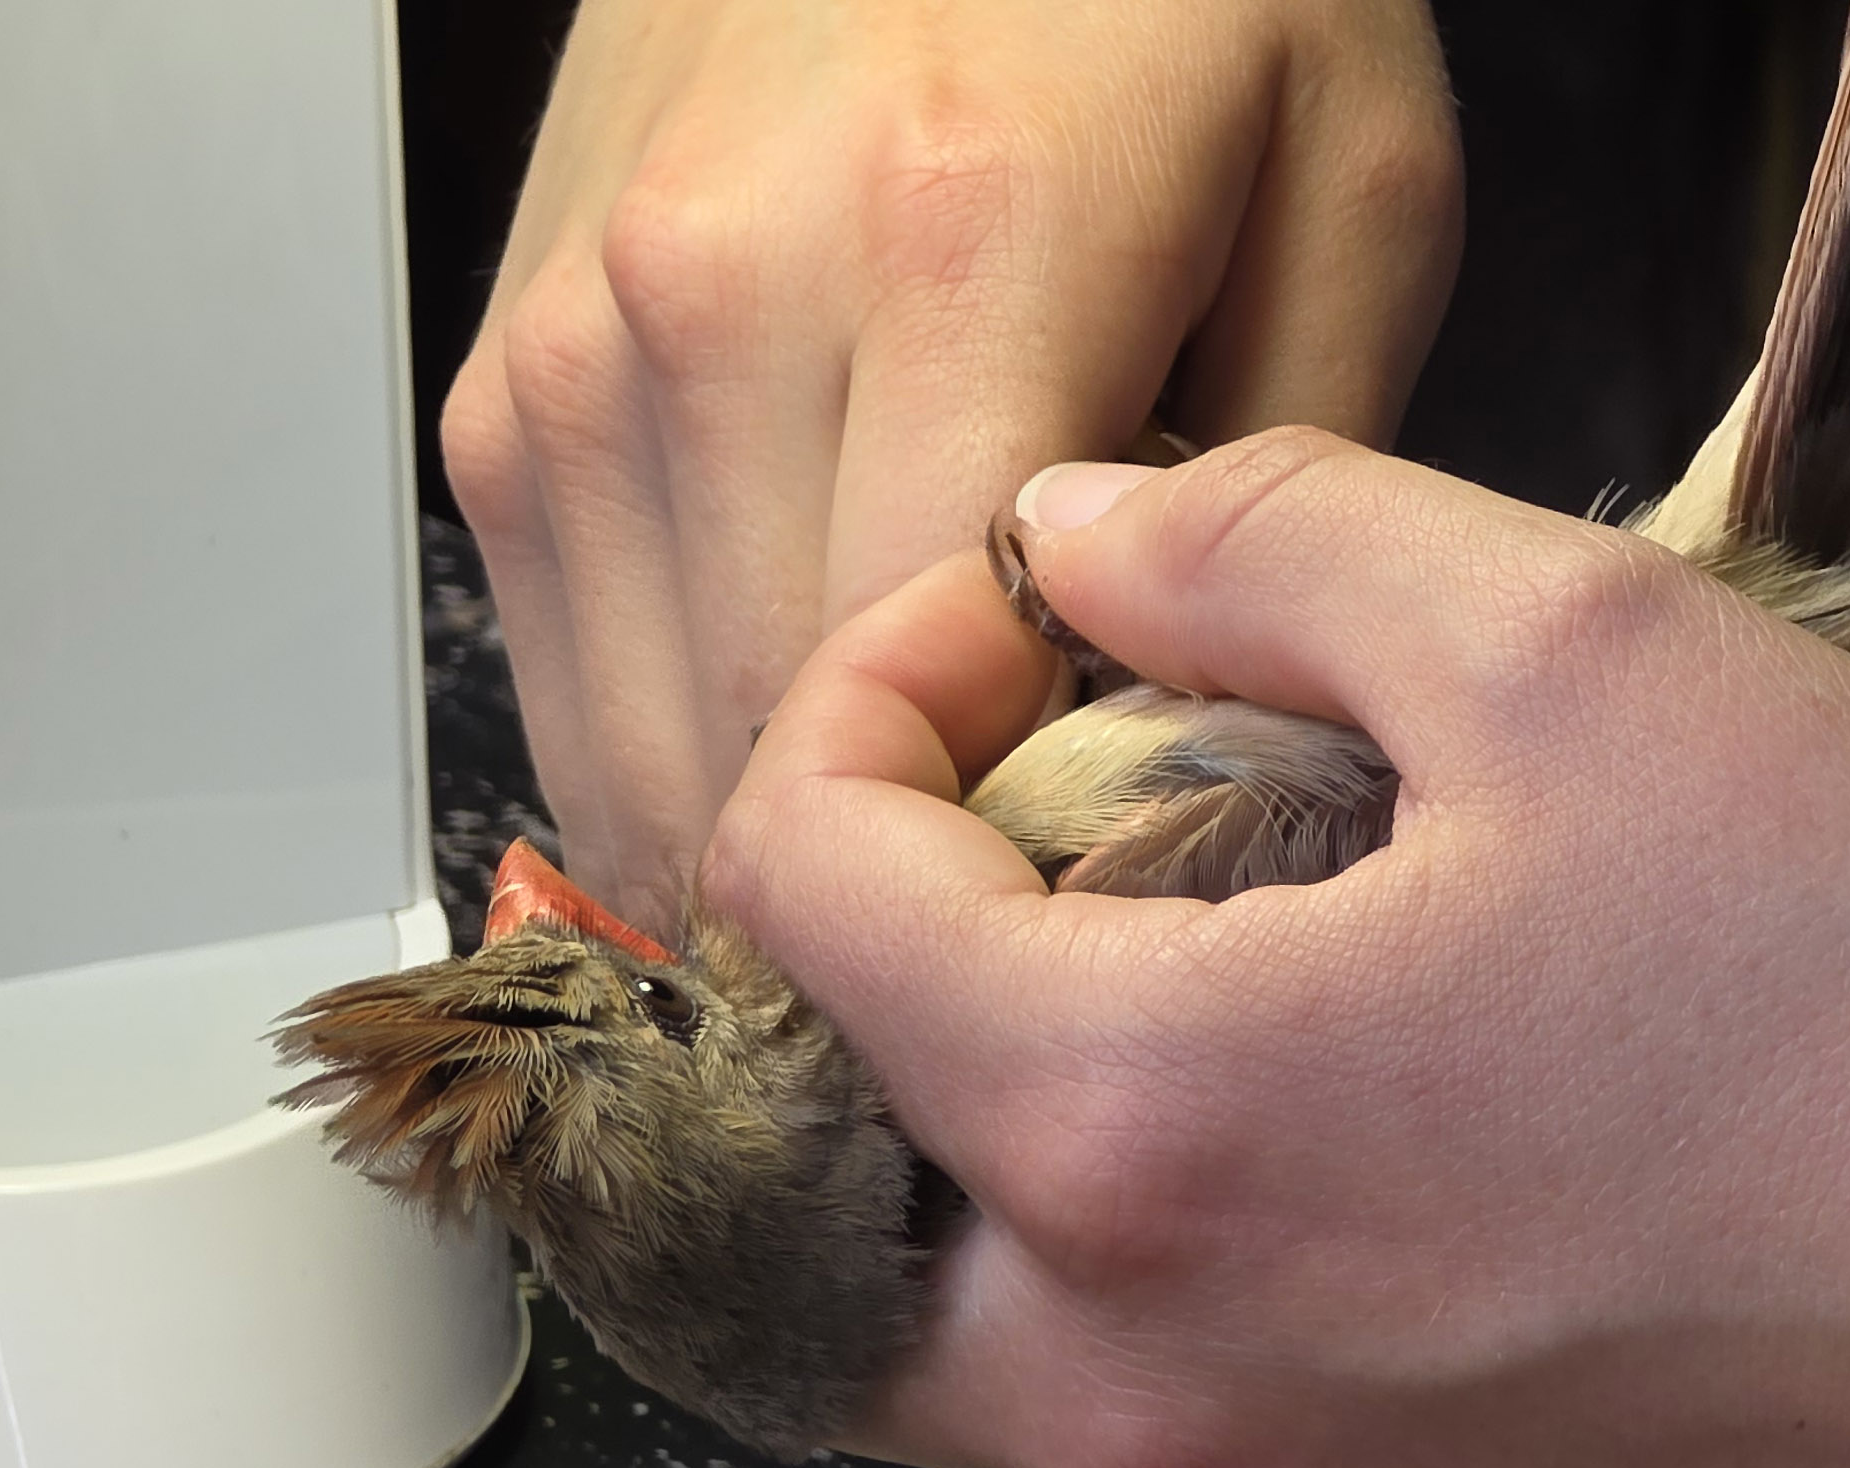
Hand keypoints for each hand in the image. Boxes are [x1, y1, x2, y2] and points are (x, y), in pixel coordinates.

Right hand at [442, 0, 1459, 931]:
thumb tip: (1172, 754)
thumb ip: (1284, 504)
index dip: (1006, 846)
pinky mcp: (500, 408)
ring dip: (772, 848)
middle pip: (762, 762)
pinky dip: (678, 765)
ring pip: (641, 766)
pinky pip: (565, 700)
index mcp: (951, 243)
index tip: (1091, 870)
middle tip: (1015, 887)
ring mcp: (571, 361)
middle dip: (890, 881)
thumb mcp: (1349, 198)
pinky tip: (797, 735)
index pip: (919, 694)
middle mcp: (705, 302)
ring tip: (907, 820)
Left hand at [703, 430, 1849, 1467]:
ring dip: (1005, 1122)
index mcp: (1131, 1132)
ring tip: (1202, 974)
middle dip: (892, 946)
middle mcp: (1133, 1380)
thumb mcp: (1597, 654)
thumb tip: (1080, 533)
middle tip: (1060, 825)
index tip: (1022, 640)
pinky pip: (1145, 1416)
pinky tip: (1350, 1154)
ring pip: (961, 1314)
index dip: (870, 697)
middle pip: (821, 1144)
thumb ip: (1270, 544)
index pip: (793, 886)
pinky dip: (1159, 1268)